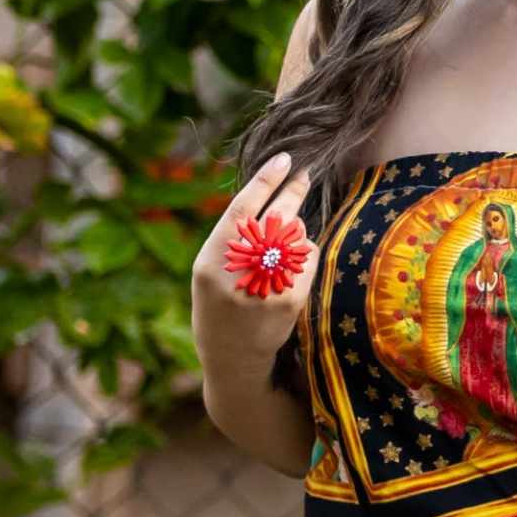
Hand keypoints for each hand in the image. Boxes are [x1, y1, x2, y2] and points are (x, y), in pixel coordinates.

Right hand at [192, 152, 318, 383]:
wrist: (232, 356)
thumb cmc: (217, 305)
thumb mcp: (208, 271)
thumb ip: (232, 238)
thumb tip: (269, 200)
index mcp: (211, 261)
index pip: (242, 210)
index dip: (265, 180)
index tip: (283, 159)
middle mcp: (239, 272)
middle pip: (274, 218)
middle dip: (292, 191)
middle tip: (303, 172)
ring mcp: (268, 286)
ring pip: (295, 237)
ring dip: (294, 231)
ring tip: (280, 246)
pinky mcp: (291, 299)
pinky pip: (307, 259)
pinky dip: (304, 254)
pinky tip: (292, 264)